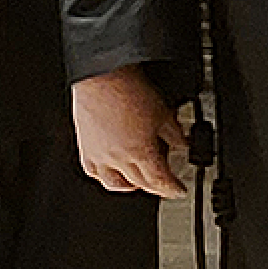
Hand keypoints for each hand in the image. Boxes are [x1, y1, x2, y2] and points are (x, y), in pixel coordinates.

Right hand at [68, 66, 186, 197]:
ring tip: (140, 183)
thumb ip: (175, 133)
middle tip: (165, 187)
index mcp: (140, 151)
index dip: (172, 188)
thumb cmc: (128, 90)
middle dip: (156, 188)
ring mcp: (99, 155)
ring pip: (114, 183)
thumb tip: (183, 144)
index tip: (179, 190)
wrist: (102, 78)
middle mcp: (118, 158)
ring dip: (130, 187)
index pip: (159, 180)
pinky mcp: (85, 148)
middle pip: (140, 183)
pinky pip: (93, 172)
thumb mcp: (164, 112)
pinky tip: (110, 172)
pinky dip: (104, 176)